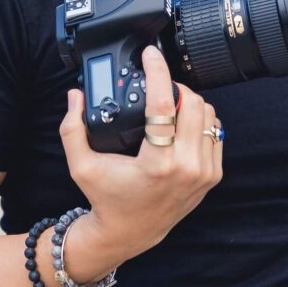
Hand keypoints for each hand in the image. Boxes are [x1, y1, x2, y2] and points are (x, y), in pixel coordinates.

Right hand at [58, 45, 222, 262]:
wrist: (130, 232)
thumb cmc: (106, 197)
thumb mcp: (80, 165)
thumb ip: (72, 128)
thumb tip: (75, 94)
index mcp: (157, 163)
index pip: (164, 104)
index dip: (158, 71)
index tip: (151, 54)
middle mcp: (186, 167)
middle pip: (192, 102)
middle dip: (174, 85)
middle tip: (157, 84)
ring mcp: (203, 172)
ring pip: (207, 114)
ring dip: (189, 101)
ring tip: (169, 102)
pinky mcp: (212, 175)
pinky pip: (215, 132)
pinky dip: (200, 121)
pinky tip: (182, 122)